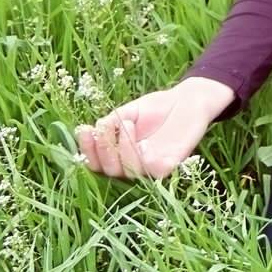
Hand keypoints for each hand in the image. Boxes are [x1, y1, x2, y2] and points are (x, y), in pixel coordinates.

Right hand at [74, 79, 233, 180]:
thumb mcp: (126, 112)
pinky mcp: (169, 166)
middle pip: (108, 170)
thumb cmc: (154, 108)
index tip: (84, 129)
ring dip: (123, 149)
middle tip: (112, 125)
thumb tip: (92, 133)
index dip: (86, 150)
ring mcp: (149, 167)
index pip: (95, 161)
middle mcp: (131, 164)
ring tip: (129, 124)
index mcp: (117, 153)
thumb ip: (109, 125)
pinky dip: (143, 159)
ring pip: (127, 172)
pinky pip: (152, 171)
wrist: (186, 100)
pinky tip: (144, 145)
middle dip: (104, 148)